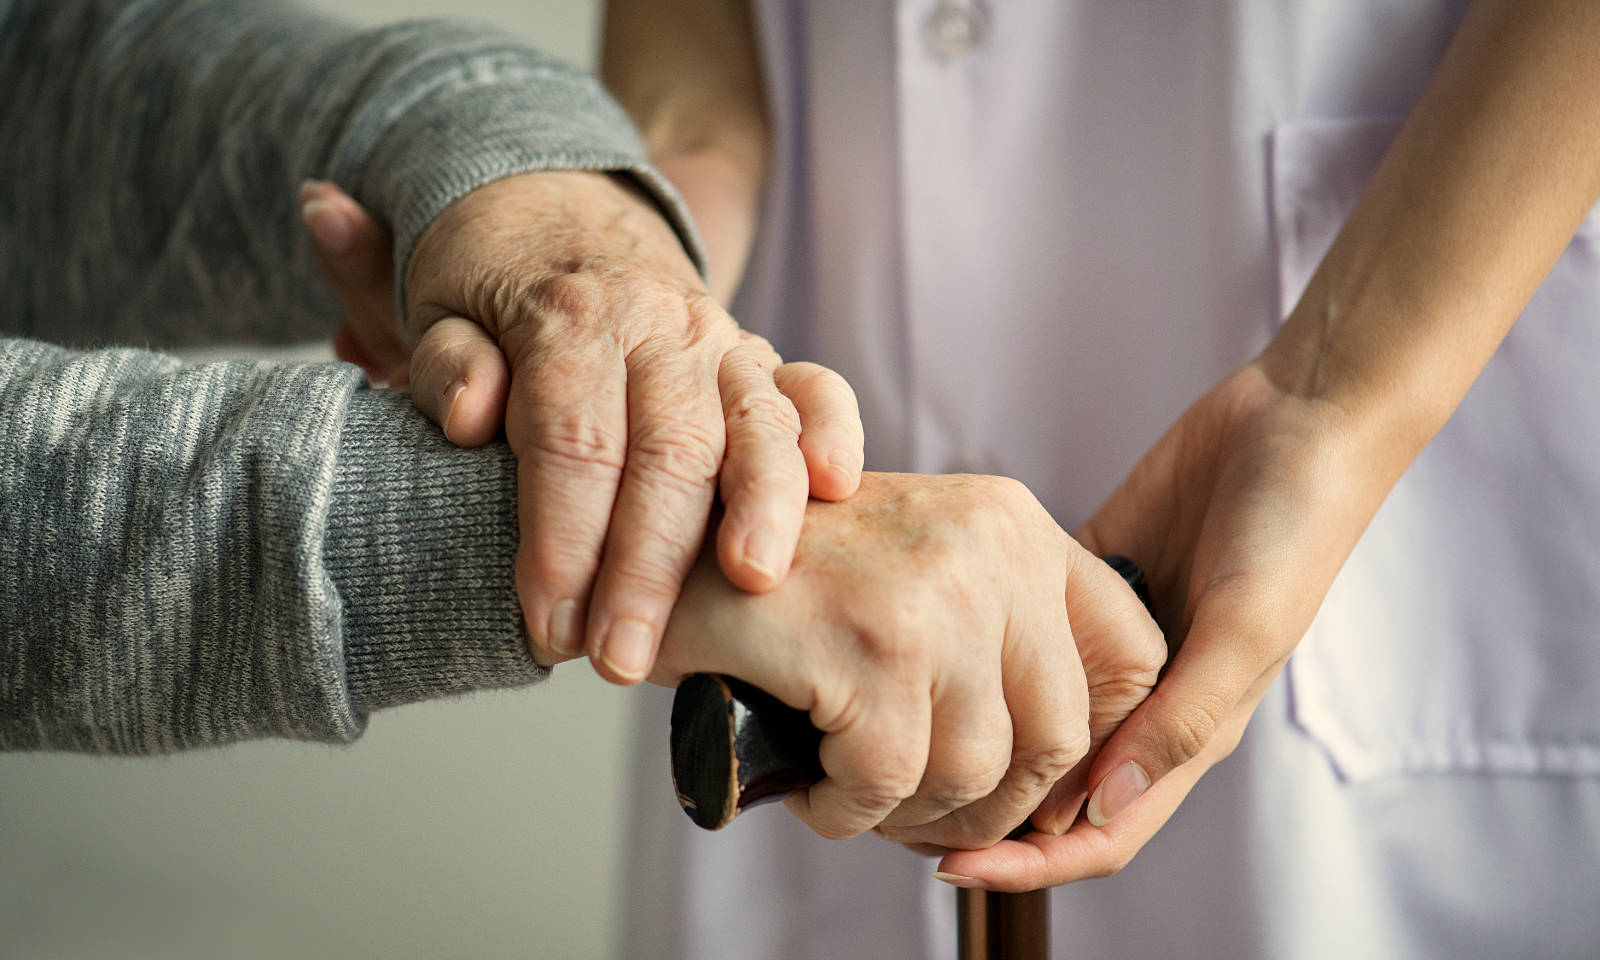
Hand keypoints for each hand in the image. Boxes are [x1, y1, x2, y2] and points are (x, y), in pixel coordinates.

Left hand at [298, 176, 864, 683]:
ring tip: (751, 583)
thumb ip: (448, 364)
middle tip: (622, 658)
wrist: (559, 214)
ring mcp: (722, 342)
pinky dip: (833, 432)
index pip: (573, 441)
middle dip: (648, 564)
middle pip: (668, 450)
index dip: (562, 540)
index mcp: (571, 318)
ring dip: (759, 508)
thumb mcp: (439, 309)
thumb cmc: (494, 286)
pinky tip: (836, 487)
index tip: (549, 626)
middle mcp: (659, 326)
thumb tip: (473, 416)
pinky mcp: (763, 359)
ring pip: (754, 423)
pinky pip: (815, 388)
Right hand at [650, 472, 1165, 849]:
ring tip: (854, 792)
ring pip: (973, 772)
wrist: (661, 542)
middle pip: (1057, 737)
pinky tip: (813, 789)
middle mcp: (990, 547)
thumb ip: (1002, 630)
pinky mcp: (868, 647)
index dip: (1097, 743)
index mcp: (1015, 524)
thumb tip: (1075, 768)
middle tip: (922, 813)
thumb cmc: (789, 576)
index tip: (1033, 782)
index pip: (1132, 654)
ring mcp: (933, 595)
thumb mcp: (920, 568)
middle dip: (992, 805)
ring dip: (909, 812)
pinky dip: (846, 813)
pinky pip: (886, 785)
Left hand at [936, 362, 1387, 889]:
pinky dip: (982, 650)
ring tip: (900, 737)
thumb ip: (1182, 719)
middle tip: (897, 810)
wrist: (1298, 419)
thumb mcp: (1245, 628)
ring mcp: (1110, 642)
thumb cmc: (1292, 528)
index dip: (1031, 862)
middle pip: (1053, 787)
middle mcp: (1144, 698)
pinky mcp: (1086, 581)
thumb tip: (1103, 806)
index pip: (1102, 829)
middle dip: (984, 813)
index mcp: (1189, 728)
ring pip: (1031, 716)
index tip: (949, 868)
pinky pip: (1024, 631)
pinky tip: (930, 649)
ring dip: (977, 736)